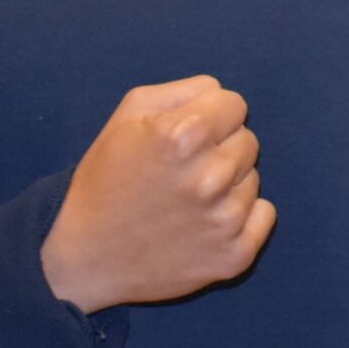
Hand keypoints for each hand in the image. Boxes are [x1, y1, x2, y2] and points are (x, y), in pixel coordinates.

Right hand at [40, 77, 272, 312]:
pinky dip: (243, 218)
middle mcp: (210, 176)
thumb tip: (220, 94)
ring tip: (185, 201)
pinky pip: (264, 215)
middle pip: (247, 140)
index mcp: (184, 135)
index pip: (235, 104)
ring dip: (227, 185)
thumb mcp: (129, 115)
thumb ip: (183, 91)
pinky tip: (204, 224)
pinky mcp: (234, 255)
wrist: (84, 256)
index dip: (209, 116)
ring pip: (252, 178)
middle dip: (219, 149)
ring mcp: (225, 219)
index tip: (184, 137)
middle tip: (181, 172)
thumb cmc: (106, 178)